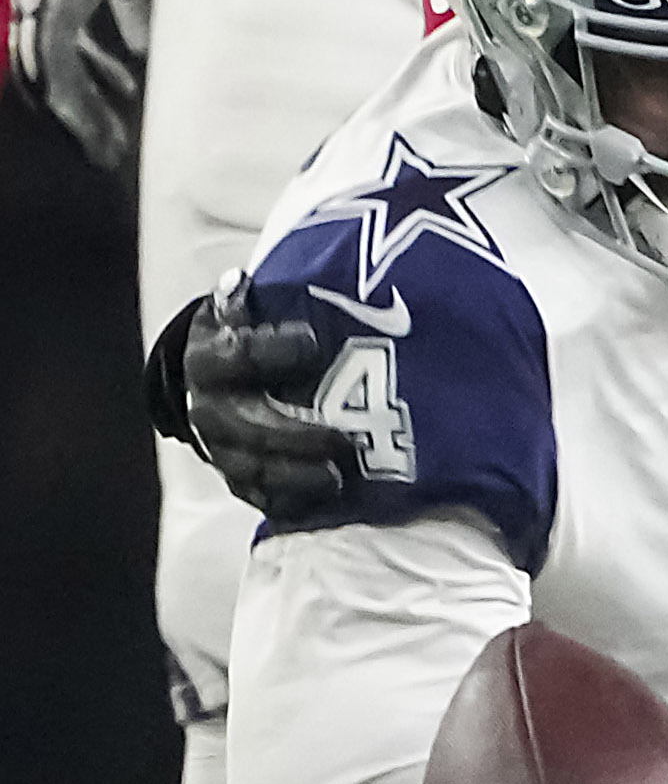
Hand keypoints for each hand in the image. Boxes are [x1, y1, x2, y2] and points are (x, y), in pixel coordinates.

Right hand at [180, 276, 348, 517]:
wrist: (220, 378)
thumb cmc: (250, 336)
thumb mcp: (244, 310)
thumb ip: (246, 300)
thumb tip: (238, 281)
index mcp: (210, 360)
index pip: (235, 355)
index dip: (272, 349)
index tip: (312, 341)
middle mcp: (209, 407)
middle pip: (243, 427)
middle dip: (291, 436)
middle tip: (342, 439)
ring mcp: (222, 448)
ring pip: (250, 470)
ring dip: (294, 477)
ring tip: (338, 478)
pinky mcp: (240, 478)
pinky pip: (261, 497)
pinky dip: (292, 502)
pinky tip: (328, 501)